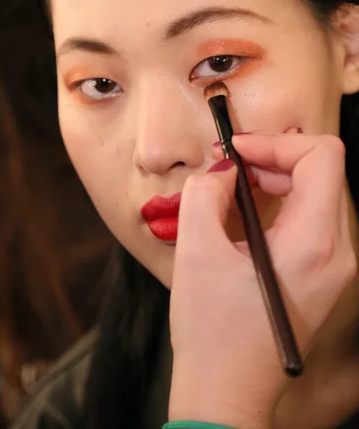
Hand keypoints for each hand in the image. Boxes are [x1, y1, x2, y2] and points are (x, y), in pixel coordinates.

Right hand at [169, 133, 355, 428]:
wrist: (226, 392)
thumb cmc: (212, 331)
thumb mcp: (196, 250)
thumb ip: (206, 192)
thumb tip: (226, 171)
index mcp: (313, 244)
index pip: (322, 156)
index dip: (276, 142)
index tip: (237, 152)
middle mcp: (337, 253)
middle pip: (322, 172)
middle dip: (274, 159)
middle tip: (231, 169)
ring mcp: (335, 267)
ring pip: (318, 193)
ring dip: (276, 180)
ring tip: (235, 192)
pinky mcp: (323, 276)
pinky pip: (312, 219)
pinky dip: (281, 204)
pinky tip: (248, 216)